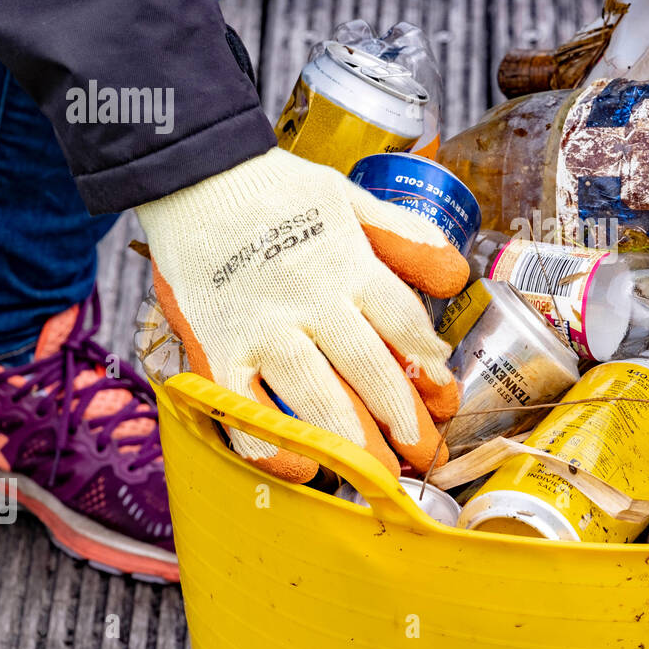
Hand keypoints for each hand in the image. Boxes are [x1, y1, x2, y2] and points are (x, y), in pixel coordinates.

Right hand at [136, 148, 468, 481]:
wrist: (191, 171)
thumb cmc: (275, 191)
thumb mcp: (351, 199)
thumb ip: (404, 238)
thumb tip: (457, 277)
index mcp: (347, 263)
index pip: (402, 322)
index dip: (428, 365)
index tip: (446, 399)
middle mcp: (309, 298)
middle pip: (368, 367)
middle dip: (403, 418)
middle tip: (427, 456)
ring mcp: (260, 325)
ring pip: (314, 393)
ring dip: (352, 440)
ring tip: (379, 477)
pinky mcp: (214, 344)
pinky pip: (240, 404)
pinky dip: (268, 439)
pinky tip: (301, 465)